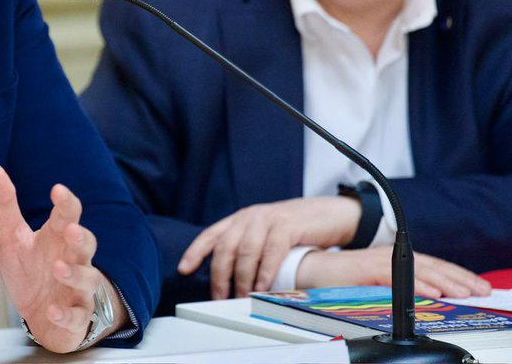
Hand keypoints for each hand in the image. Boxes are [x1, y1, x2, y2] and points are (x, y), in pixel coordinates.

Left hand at [0, 164, 120, 352]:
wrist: (40, 315)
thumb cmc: (30, 271)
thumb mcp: (12, 237)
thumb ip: (4, 205)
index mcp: (57, 237)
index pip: (68, 215)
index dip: (65, 202)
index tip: (57, 190)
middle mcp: (72, 260)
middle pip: (86, 244)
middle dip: (81, 236)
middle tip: (70, 229)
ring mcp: (76, 289)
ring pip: (87, 278)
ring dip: (75, 273)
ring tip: (58, 268)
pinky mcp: (75, 316)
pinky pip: (76, 315)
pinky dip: (66, 313)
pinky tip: (53, 309)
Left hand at [178, 196, 361, 298]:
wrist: (327, 214)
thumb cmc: (294, 230)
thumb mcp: (264, 234)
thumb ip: (247, 249)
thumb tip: (231, 280)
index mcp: (239, 220)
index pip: (211, 235)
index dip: (195, 252)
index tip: (184, 270)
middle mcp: (249, 217)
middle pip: (225, 247)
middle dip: (219, 276)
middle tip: (219, 297)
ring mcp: (267, 219)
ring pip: (245, 251)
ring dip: (242, 279)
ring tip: (242, 298)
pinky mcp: (287, 226)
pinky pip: (271, 251)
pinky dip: (265, 272)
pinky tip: (263, 287)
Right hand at [297, 247, 491, 297]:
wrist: (307, 269)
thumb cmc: (338, 279)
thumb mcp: (373, 285)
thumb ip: (396, 287)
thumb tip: (427, 298)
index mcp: (392, 260)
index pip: (432, 266)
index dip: (456, 275)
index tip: (478, 287)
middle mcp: (388, 257)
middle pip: (431, 266)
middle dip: (459, 279)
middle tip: (482, 291)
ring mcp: (377, 262)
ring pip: (418, 270)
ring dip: (445, 281)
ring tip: (464, 293)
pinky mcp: (364, 269)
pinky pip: (395, 277)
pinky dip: (416, 285)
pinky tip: (433, 293)